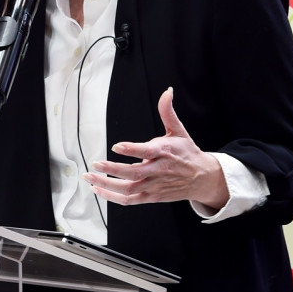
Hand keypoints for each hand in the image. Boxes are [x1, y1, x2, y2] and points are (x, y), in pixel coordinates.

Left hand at [84, 87, 228, 209]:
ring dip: (106, 185)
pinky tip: (98, 190)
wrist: (202, 179)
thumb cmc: (187, 153)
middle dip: (112, 169)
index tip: (116, 146)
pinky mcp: (151, 196)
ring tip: (90, 178)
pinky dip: (113, 197)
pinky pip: (129, 200)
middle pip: (133, 173)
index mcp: (164, 152)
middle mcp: (158, 171)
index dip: (132, 149)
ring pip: (128, 188)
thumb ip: (167, 111)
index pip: (147, 151)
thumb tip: (167, 92)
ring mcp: (154, 186)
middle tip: (95, 164)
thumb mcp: (179, 130)